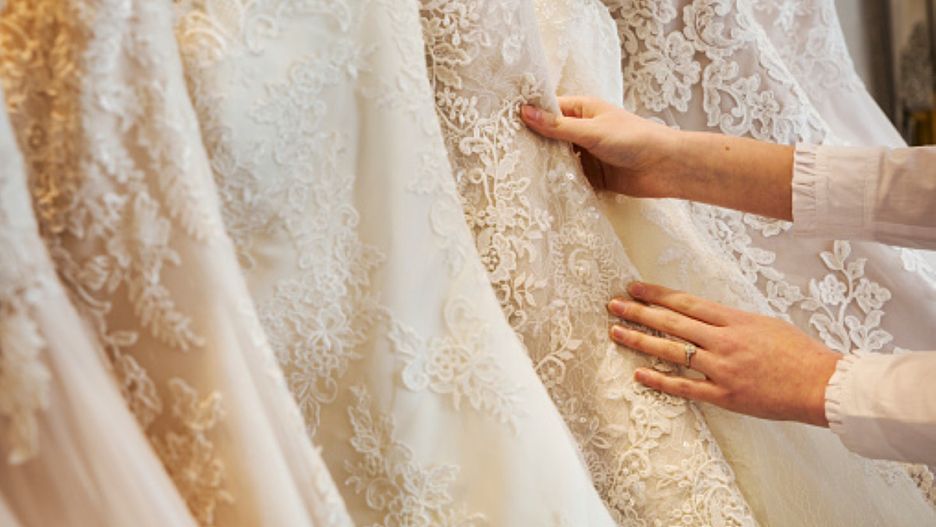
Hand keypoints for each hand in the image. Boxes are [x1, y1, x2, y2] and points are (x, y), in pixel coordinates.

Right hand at [521, 96, 795, 220]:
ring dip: (542, 166)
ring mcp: (585, 154)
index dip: (527, 115)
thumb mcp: (593, 131)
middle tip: (500, 152)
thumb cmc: (634, 139)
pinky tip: (536, 189)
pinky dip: (556, 183)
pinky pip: (567, 179)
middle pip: (548, 136)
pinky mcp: (590, 177)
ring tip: (511, 172)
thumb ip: (559, 127)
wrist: (666, 169)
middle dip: (530, 144)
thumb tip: (525, 113)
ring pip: (556, 159)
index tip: (501, 123)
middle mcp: (581, 130)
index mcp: (582, 110)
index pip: (547, 110)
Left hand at [608, 282, 840, 426]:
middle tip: (613, 305)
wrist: (822, 384)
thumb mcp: (765, 324)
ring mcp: (722, 369)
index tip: (634, 287)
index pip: (686, 302)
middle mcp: (723, 341)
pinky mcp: (724, 395)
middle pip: (672, 323)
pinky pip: (685, 387)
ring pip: (672, 351)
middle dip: (639, 312)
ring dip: (641, 341)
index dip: (657, 294)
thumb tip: (705, 317)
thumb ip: (732, 321)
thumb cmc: (800, 353)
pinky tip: (639, 374)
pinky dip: (660, 380)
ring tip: (616, 332)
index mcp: (735, 320)